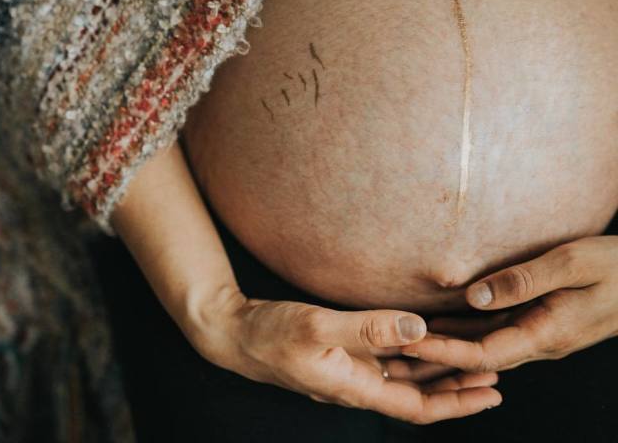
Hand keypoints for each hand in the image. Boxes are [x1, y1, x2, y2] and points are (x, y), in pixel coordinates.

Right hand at [191, 291, 501, 423]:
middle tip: (498, 370)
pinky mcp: (342, 353)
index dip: (458, 403)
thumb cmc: (270, 333)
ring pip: (406, 376)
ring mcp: (350, 369)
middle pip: (419, 394)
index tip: (492, 392)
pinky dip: (413, 351)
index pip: (418, 408)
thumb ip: (367, 327)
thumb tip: (418, 328)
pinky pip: (387, 357)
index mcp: (354, 387)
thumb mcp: (316, 327)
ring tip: (474, 355)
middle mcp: (357, 383)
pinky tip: (427, 338)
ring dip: (439, 369)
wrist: (236, 333)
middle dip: (458, 385)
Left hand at [400, 236, 617, 371]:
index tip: (407, 340)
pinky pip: (493, 332)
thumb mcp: (572, 263)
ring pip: (481, 347)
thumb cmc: (617, 266)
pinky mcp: (538, 322)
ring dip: (445, 346)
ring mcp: (537, 334)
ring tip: (404, 340)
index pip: (481, 354)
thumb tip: (475, 297)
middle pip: (474, 358)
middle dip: (434, 355)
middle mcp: (537, 342)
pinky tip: (439, 322)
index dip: (442, 349)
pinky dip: (464, 330)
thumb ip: (524, 280)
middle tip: (393, 349)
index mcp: (545, 335)